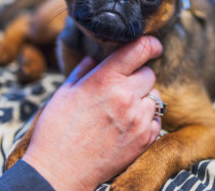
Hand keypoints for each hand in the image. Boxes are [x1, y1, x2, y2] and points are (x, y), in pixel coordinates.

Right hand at [23, 36, 163, 190]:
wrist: (60, 170)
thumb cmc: (57, 129)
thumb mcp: (65, 92)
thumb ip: (83, 71)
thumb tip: (94, 58)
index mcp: (106, 78)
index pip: (141, 49)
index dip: (151, 44)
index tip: (153, 46)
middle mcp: (126, 95)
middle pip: (149, 74)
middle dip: (138, 78)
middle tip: (121, 89)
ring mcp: (138, 118)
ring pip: (155, 97)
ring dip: (143, 100)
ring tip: (122, 111)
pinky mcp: (145, 139)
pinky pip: (157, 119)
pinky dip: (147, 120)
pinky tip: (127, 126)